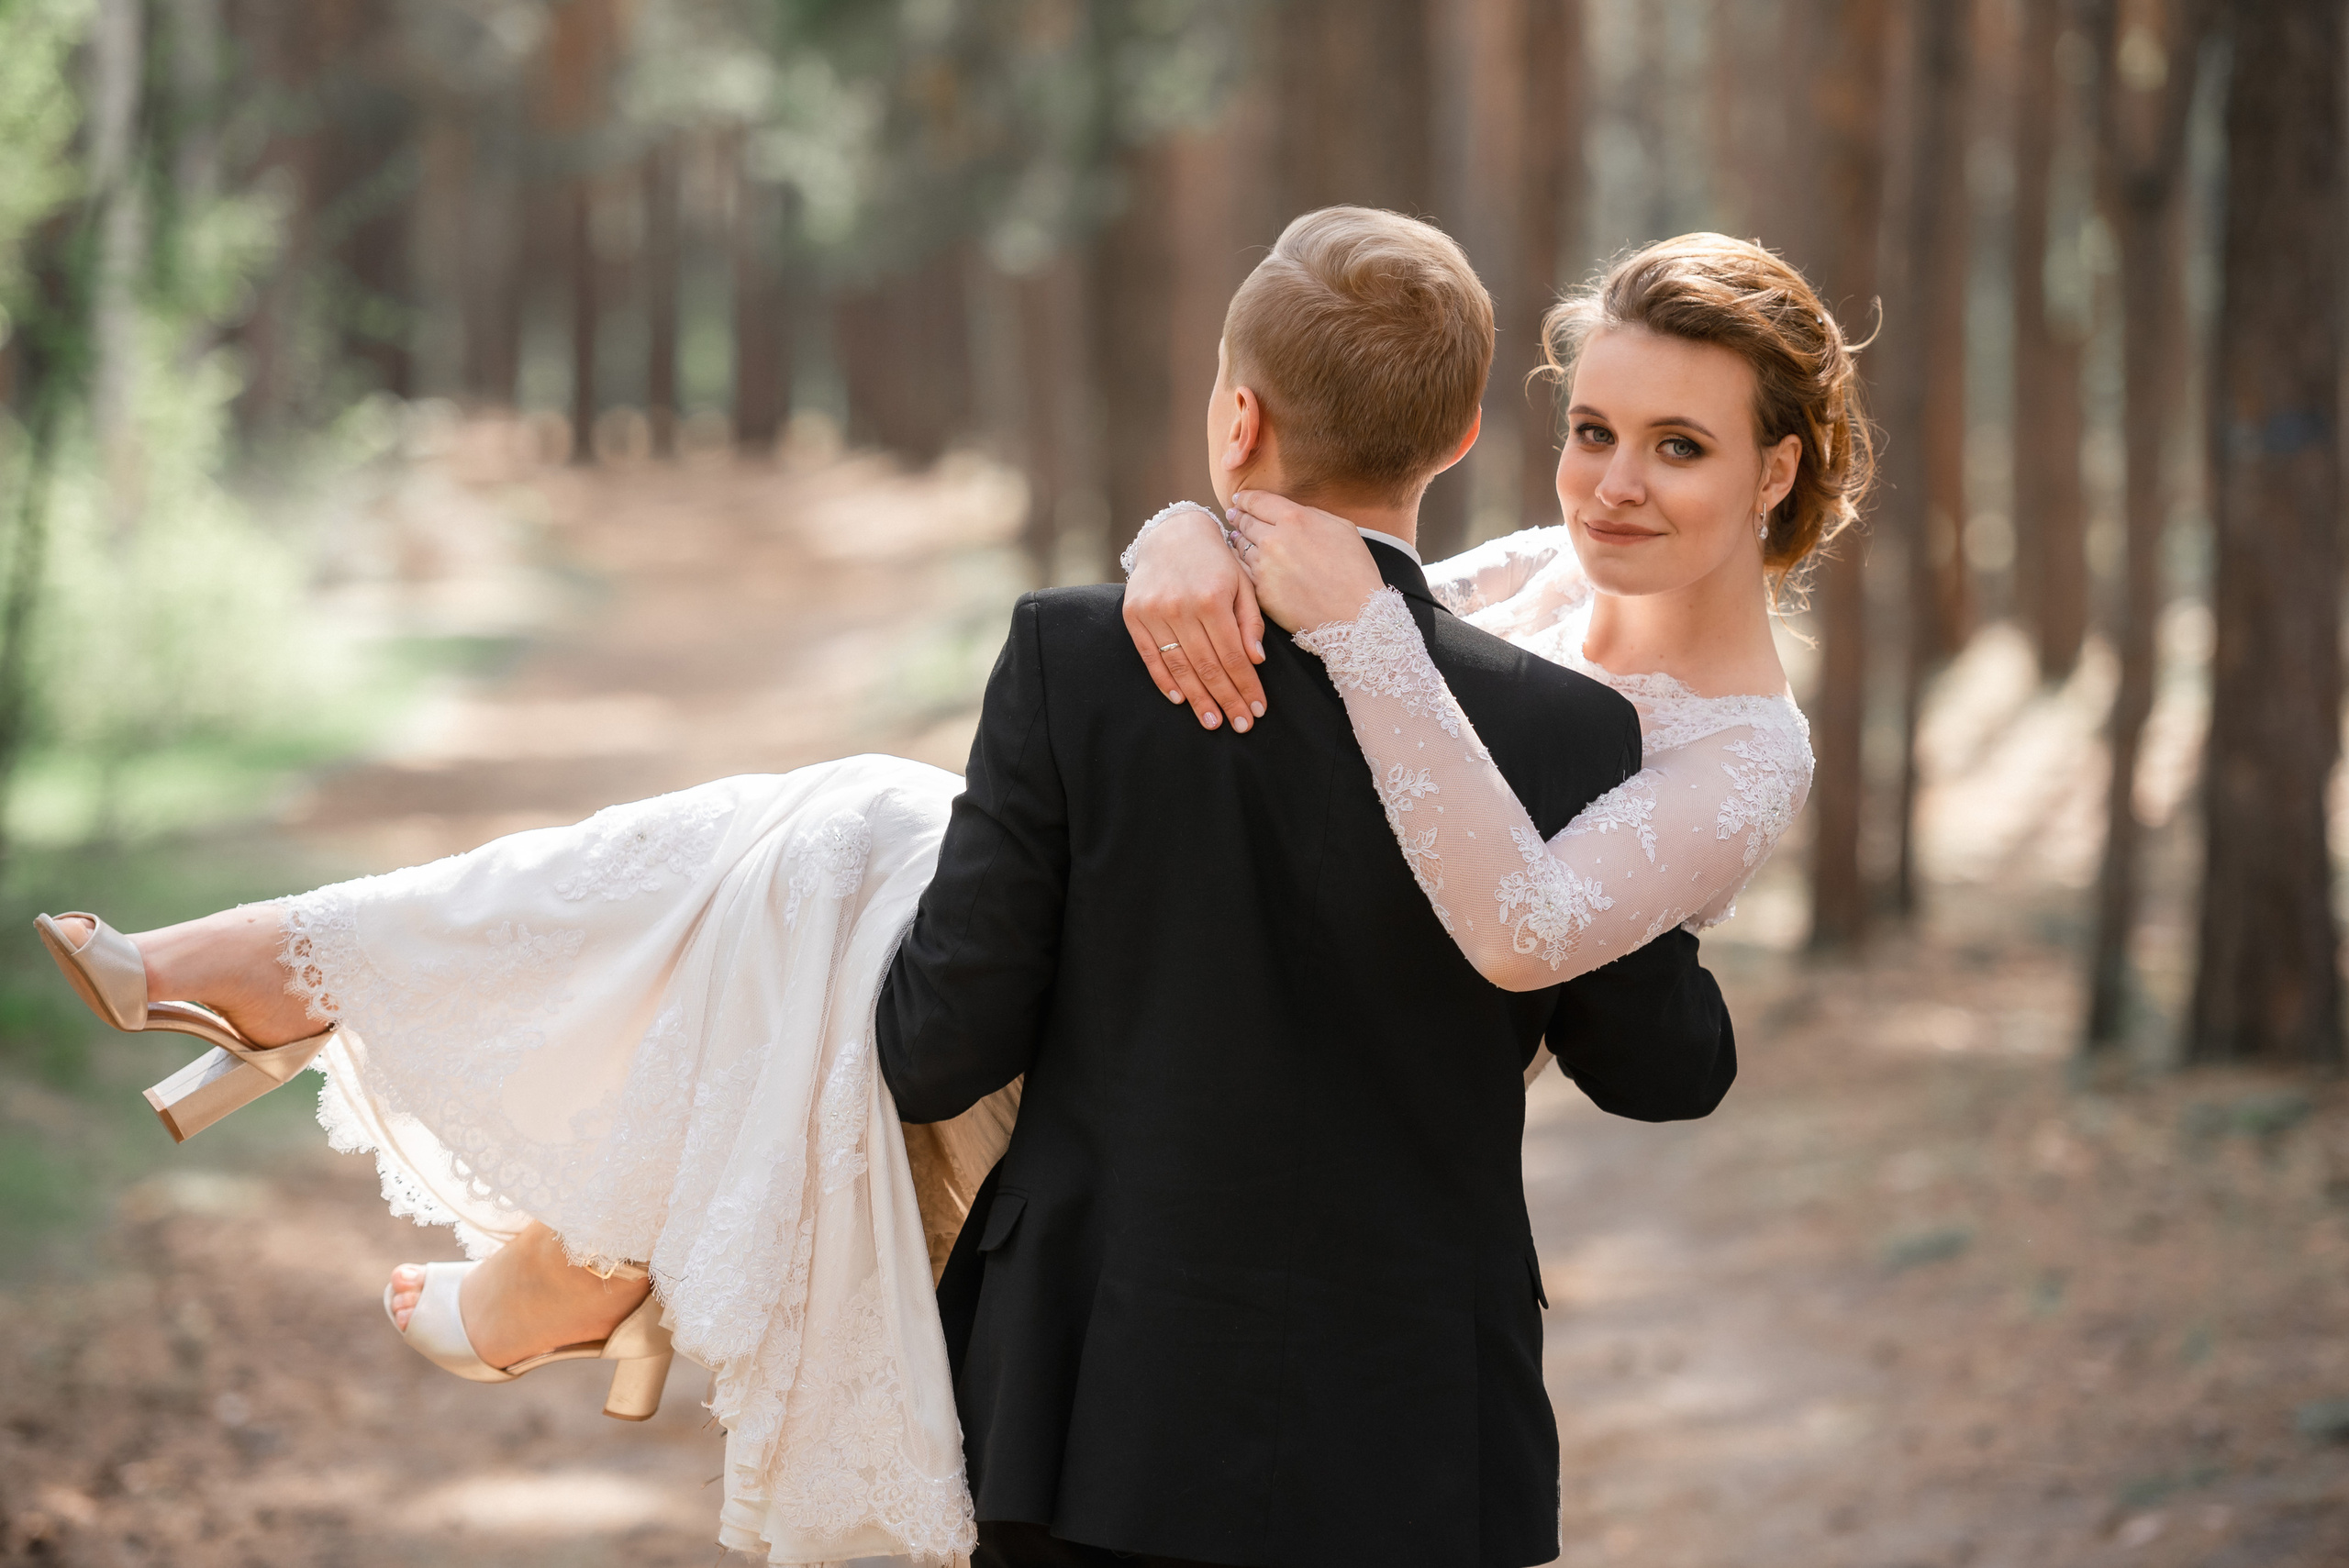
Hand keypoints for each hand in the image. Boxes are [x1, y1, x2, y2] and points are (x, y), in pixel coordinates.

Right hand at [1122, 507, 1267, 731]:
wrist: (1173, 533)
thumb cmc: (1216, 560)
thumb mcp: (1242, 582)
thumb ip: (1250, 621)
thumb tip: (1256, 660)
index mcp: (1212, 599)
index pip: (1233, 656)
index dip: (1246, 686)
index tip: (1258, 709)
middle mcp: (1181, 607)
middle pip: (1207, 667)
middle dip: (1226, 700)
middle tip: (1240, 725)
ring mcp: (1154, 612)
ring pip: (1179, 667)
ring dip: (1197, 698)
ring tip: (1212, 721)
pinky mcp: (1133, 615)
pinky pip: (1150, 656)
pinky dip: (1164, 681)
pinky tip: (1180, 700)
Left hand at [1228, 490, 1387, 632]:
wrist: (1354, 614)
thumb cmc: (1355, 572)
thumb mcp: (1343, 529)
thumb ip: (1314, 514)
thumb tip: (1294, 512)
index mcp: (1295, 519)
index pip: (1257, 501)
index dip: (1245, 498)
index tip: (1239, 498)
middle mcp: (1274, 539)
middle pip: (1244, 522)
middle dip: (1238, 516)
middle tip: (1234, 515)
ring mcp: (1264, 567)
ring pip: (1239, 547)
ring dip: (1238, 540)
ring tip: (1236, 537)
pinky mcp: (1260, 592)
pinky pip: (1243, 572)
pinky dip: (1240, 565)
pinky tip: (1242, 563)